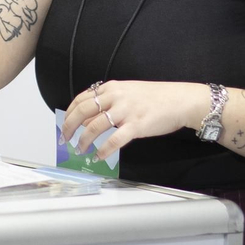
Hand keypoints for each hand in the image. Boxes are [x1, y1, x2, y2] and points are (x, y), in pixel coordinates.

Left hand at [60, 80, 205, 161]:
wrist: (180, 100)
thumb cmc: (156, 97)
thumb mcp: (128, 93)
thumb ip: (109, 102)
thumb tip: (90, 119)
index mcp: (111, 88)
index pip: (81, 99)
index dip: (69, 113)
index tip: (64, 124)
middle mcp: (115, 97)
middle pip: (82, 111)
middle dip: (69, 127)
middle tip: (65, 139)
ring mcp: (126, 111)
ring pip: (94, 126)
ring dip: (83, 141)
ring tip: (80, 150)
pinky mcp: (136, 125)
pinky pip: (114, 140)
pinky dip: (104, 150)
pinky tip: (99, 156)